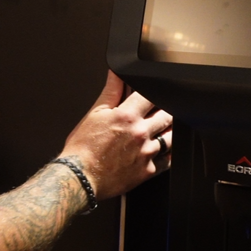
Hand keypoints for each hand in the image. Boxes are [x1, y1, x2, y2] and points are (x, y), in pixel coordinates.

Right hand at [59, 71, 171, 200]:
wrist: (79, 177)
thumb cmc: (82, 148)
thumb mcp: (94, 114)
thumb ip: (111, 91)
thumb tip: (116, 73)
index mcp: (127, 116)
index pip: (150, 96)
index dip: (152, 93)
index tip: (150, 97)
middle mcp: (140, 133)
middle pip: (166, 115)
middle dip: (163, 111)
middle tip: (158, 112)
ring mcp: (146, 153)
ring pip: (171, 137)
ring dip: (168, 131)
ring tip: (160, 130)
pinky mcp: (148, 171)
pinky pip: (168, 160)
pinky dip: (168, 154)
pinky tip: (161, 150)